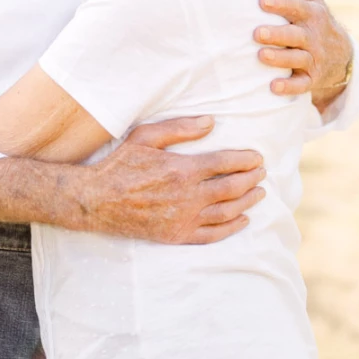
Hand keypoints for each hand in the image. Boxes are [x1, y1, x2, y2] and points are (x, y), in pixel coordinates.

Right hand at [74, 115, 264, 245]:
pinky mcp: (177, 236)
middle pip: (233, 187)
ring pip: (228, 211)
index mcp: (183, 169)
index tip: (257, 158)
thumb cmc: (120, 165)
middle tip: (262, 173)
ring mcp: (184, 219)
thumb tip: (211, 122)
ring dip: (248, 201)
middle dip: (252, 179)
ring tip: (259, 193)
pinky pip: (213, 234)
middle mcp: (188, 196)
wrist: (96, 201)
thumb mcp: (145, 137)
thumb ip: (179, 129)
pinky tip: (243, 219)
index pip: (226, 163)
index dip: (246, 160)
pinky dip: (233, 227)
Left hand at [255, 0, 352, 110]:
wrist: (342, 55)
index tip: (261, 1)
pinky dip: (289, 87)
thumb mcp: (314, 2)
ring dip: (280, 58)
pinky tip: (273, 87)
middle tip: (257, 32)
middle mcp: (314, 36)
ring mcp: (314, 58)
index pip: (297, 7)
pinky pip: (302, 84)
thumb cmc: (315, 22)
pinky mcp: (312, 78)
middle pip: (296, 34)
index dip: (281, 4)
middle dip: (277, 34)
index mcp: (313, 14)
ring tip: (261, 55)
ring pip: (297, 58)